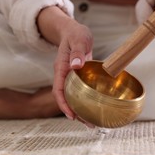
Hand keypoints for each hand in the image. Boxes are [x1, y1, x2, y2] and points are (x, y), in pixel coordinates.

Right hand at [37, 6, 92, 122]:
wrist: (72, 30)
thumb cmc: (75, 34)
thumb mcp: (78, 39)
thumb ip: (77, 52)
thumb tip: (75, 65)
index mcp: (61, 68)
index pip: (59, 90)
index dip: (64, 104)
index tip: (71, 115)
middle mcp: (64, 75)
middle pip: (66, 98)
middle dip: (75, 113)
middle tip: (89, 124)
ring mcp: (70, 77)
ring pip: (73, 97)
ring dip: (81, 110)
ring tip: (92, 122)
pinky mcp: (77, 78)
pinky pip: (80, 92)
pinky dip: (85, 101)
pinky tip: (95, 108)